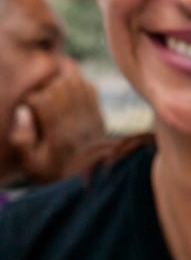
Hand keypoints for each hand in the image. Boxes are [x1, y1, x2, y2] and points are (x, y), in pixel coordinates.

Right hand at [8, 57, 104, 182]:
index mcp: (57, 133)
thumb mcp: (31, 164)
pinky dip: (77, 84)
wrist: (89, 176)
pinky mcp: (98, 113)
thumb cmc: (54, 170)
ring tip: (51, 94)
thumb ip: (22, 141)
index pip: (42, 100)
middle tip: (39, 98)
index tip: (27, 107)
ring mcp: (90, 116)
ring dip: (60, 83)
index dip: (30, 98)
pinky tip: (68, 95)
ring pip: (75, 82)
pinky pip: (90, 87)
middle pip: (59, 86)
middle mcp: (75, 121)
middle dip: (45, 87)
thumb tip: (22, 112)